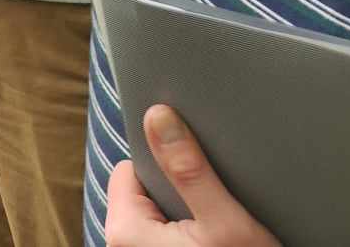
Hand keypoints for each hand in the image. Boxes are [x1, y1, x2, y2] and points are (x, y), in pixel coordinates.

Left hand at [104, 106, 280, 246]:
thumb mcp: (225, 223)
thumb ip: (189, 170)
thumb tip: (157, 116)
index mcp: (123, 231)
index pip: (130, 168)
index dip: (163, 165)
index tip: (194, 174)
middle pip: (145, 191)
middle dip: (177, 191)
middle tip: (212, 206)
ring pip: (159, 214)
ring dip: (187, 214)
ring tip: (216, 226)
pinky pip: (169, 234)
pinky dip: (191, 232)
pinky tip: (215, 240)